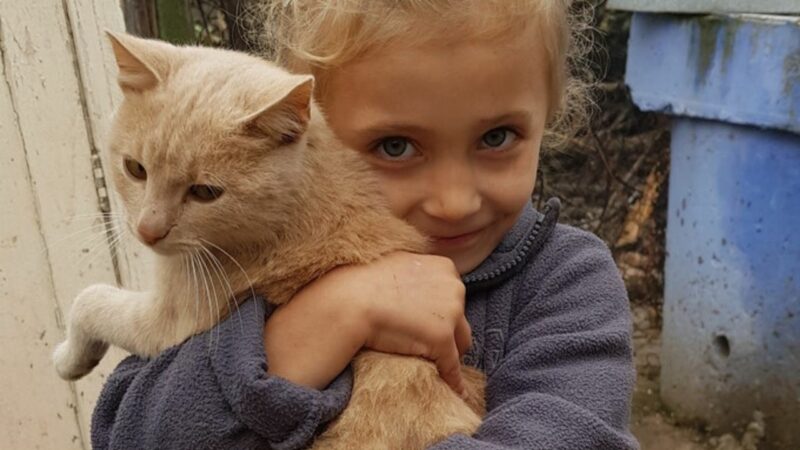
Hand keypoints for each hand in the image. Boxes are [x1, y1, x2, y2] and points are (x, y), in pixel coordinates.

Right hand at [263, 252, 470, 393]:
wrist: (349, 300)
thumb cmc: (365, 283)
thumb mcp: (400, 263)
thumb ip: (419, 272)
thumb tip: (418, 283)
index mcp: (445, 268)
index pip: (454, 297)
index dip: (441, 313)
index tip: (426, 323)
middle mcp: (455, 288)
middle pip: (461, 320)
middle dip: (448, 333)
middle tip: (426, 345)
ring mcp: (451, 314)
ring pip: (461, 344)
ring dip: (450, 354)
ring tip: (435, 366)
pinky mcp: (442, 339)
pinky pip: (453, 367)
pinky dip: (454, 380)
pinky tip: (455, 392)